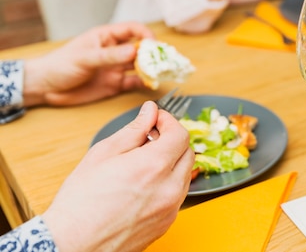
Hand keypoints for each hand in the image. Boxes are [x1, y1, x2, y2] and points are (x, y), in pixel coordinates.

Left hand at [23, 22, 153, 106]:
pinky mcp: (116, 84)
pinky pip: (135, 82)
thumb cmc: (60, 64)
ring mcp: (117, 67)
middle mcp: (116, 50)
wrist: (45, 87)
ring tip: (161, 73)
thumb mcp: (85, 58)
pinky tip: (150, 84)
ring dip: (152, 68)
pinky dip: (144, 83)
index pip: (133, 30)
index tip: (154, 44)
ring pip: (141, 65)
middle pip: (141, 48)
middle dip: (154, 53)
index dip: (146, 34)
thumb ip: (109, 56)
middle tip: (164, 61)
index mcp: (108, 37)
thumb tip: (135, 51)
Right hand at [42, 101, 193, 251]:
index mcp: (154, 166)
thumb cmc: (81, 202)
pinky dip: (168, 182)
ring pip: (185, 174)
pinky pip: (177, 195)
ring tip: (144, 161)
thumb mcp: (103, 154)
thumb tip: (150, 111)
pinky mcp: (167, 223)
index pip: (180, 134)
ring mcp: (170, 208)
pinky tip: (145, 183)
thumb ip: (133, 129)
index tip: (156, 119)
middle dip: (173, 140)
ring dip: (172, 161)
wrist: (72, 244)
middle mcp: (169, 187)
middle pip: (188, 152)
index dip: (169, 121)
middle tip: (150, 137)